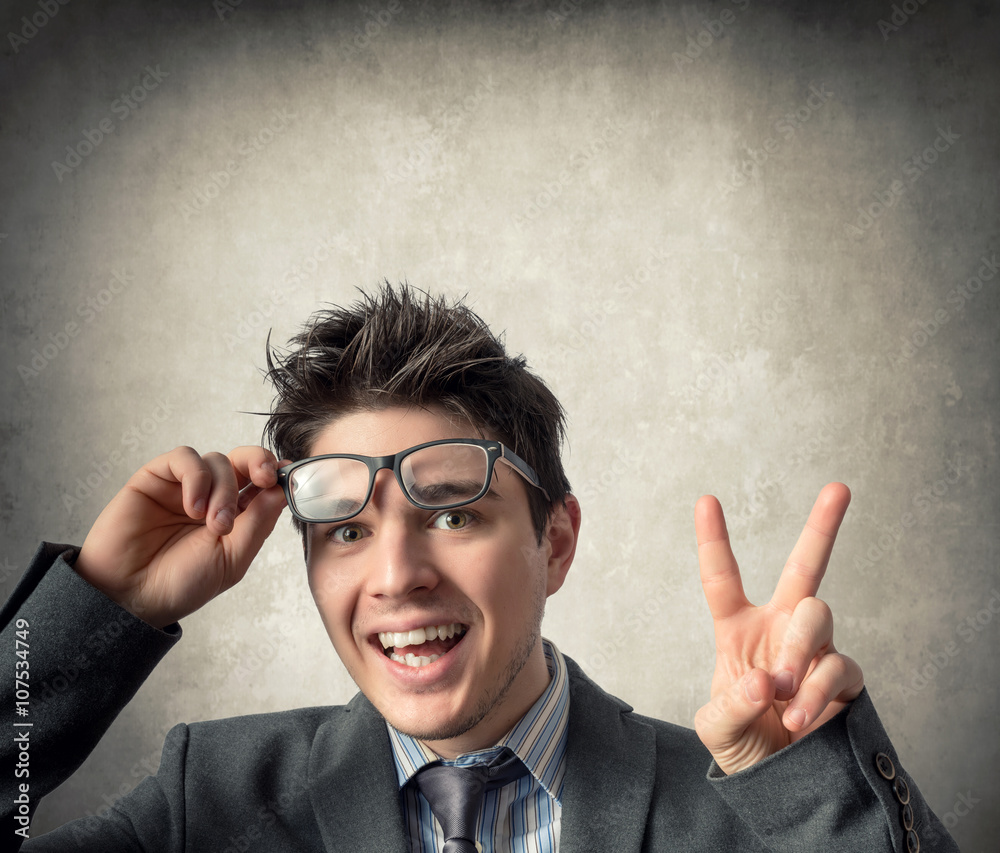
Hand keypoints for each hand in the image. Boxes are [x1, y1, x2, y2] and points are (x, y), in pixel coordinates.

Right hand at [75, 446, 287, 628]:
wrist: (131, 597)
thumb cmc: (181, 583)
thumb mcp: (232, 559)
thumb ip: (258, 522)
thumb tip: (282, 489)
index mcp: (236, 515)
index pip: (262, 481)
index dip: (277, 474)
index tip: (284, 479)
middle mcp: (212, 495)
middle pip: (243, 459)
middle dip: (259, 462)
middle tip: (264, 479)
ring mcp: (183, 486)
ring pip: (216, 461)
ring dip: (223, 489)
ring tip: (214, 524)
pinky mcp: (155, 478)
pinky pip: (183, 459)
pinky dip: (196, 478)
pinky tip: (193, 508)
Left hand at [693, 482, 864, 774]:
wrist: (779, 784)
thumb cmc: (743, 743)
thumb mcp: (717, 726)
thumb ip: (729, 704)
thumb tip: (765, 680)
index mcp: (738, 628)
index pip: (722, 577)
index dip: (714, 539)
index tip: (706, 499)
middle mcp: (780, 628)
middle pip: (804, 567)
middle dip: (822, 526)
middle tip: (839, 488)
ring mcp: (815, 649)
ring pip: (817, 614)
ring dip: (798, 650)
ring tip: (782, 692)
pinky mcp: (844, 678)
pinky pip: (837, 665)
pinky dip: (815, 693)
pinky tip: (798, 716)